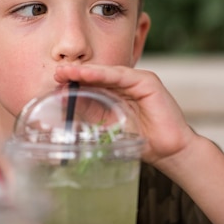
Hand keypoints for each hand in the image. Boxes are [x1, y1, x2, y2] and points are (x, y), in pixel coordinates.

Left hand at [54, 64, 196, 165]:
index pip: (93, 83)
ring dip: (85, 72)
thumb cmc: (142, 140)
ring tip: (67, 72)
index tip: (55, 81)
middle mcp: (127, 83)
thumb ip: (91, 113)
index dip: (75, 80)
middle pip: (98, 75)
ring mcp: (138, 80)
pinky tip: (86, 75)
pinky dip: (102, 75)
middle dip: (76, 73)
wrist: (168, 151)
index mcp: (118, 92)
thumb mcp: (109, 126)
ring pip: (107, 73)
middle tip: (57, 73)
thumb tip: (65, 103)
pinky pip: (121, 76)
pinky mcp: (147, 81)